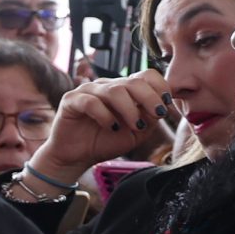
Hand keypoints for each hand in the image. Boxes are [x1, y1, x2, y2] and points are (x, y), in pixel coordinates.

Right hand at [30, 70, 171, 178]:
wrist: (77, 158)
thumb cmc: (105, 143)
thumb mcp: (136, 133)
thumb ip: (150, 118)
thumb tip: (162, 105)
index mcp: (124, 89)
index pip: (146, 76)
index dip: (160, 88)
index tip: (164, 107)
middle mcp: (106, 86)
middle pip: (134, 81)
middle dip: (150, 99)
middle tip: (156, 116)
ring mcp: (88, 91)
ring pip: (115, 91)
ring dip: (130, 110)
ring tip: (134, 126)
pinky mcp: (71, 100)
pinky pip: (91, 102)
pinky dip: (105, 115)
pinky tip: (110, 127)